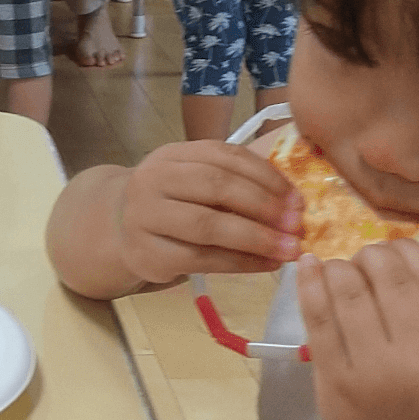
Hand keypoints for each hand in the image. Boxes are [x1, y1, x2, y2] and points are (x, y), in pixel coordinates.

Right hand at [115, 140, 301, 285]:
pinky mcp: (147, 254)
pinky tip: (266, 264)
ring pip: (208, 225)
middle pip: (216, 186)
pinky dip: (240, 263)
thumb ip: (233, 180)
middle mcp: (152, 180)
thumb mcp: (193, 180)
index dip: (266, 176)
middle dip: (264, 206)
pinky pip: (201, 259)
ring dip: (256, 238)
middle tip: (296, 224)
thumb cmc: (173, 204)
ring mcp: (144, 217)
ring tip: (289, 249)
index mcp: (171, 154)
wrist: (120, 230)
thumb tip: (293, 199)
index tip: (297, 198)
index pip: (224, 156)